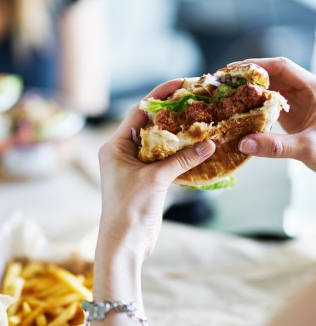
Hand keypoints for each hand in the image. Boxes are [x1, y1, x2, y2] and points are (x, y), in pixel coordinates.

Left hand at [97, 79, 215, 261]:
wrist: (125, 243)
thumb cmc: (130, 209)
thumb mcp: (155, 180)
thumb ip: (182, 160)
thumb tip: (209, 143)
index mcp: (115, 146)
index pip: (139, 111)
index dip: (160, 96)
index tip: (181, 83)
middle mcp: (122, 152)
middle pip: (149, 124)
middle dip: (172, 113)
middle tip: (195, 100)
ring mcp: (134, 165)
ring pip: (158, 142)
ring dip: (177, 134)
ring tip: (199, 120)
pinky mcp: (145, 178)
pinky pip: (163, 159)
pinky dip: (179, 153)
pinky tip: (196, 146)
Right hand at [235, 57, 315, 170]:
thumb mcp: (308, 148)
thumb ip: (276, 146)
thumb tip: (243, 143)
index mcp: (314, 88)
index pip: (282, 67)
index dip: (257, 65)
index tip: (234, 69)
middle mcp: (305, 91)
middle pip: (273, 75)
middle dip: (248, 76)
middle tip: (224, 82)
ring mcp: (299, 103)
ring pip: (271, 88)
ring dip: (250, 90)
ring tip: (228, 94)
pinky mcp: (293, 114)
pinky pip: (271, 103)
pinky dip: (255, 105)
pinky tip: (241, 110)